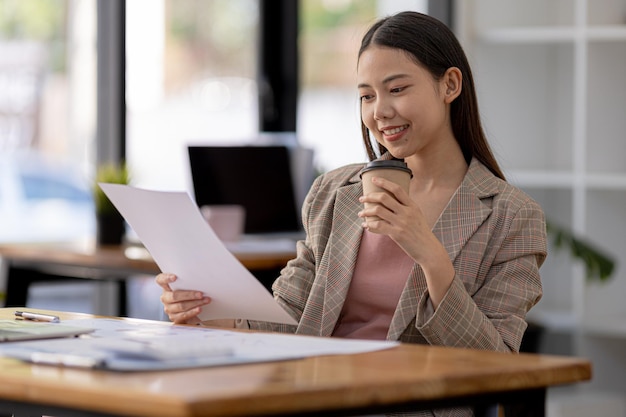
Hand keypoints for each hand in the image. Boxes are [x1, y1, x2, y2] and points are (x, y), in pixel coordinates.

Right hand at [155, 273, 209, 323]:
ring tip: (205, 300)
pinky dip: (192, 312)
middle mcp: (165, 297)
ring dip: (195, 303)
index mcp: (166, 286)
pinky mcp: (174, 318)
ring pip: (181, 306)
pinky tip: (199, 309)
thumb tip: (201, 277)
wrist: (192, 308)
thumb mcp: (188, 285)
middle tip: (201, 294)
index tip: (175, 277)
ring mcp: (169, 308)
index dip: (166, 278)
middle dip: (189, 295)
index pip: (161, 280)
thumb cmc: (189, 291)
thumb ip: (189, 281)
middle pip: (174, 296)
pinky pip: (183, 315)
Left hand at [358, 176, 454, 307]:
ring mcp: (401, 223)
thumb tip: (392, 201)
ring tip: (361, 213)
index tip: (373, 179)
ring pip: (378, 211)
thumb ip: (406, 208)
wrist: (428, 249)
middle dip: (370, 196)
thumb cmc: (421, 233)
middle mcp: (407, 212)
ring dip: (366, 211)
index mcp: (412, 206)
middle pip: (384, 198)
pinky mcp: (397, 234)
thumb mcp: (417, 216)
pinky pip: (378, 226)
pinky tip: (365, 225)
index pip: (397, 189)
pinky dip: (369, 225)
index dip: (384, 182)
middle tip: (362, 198)